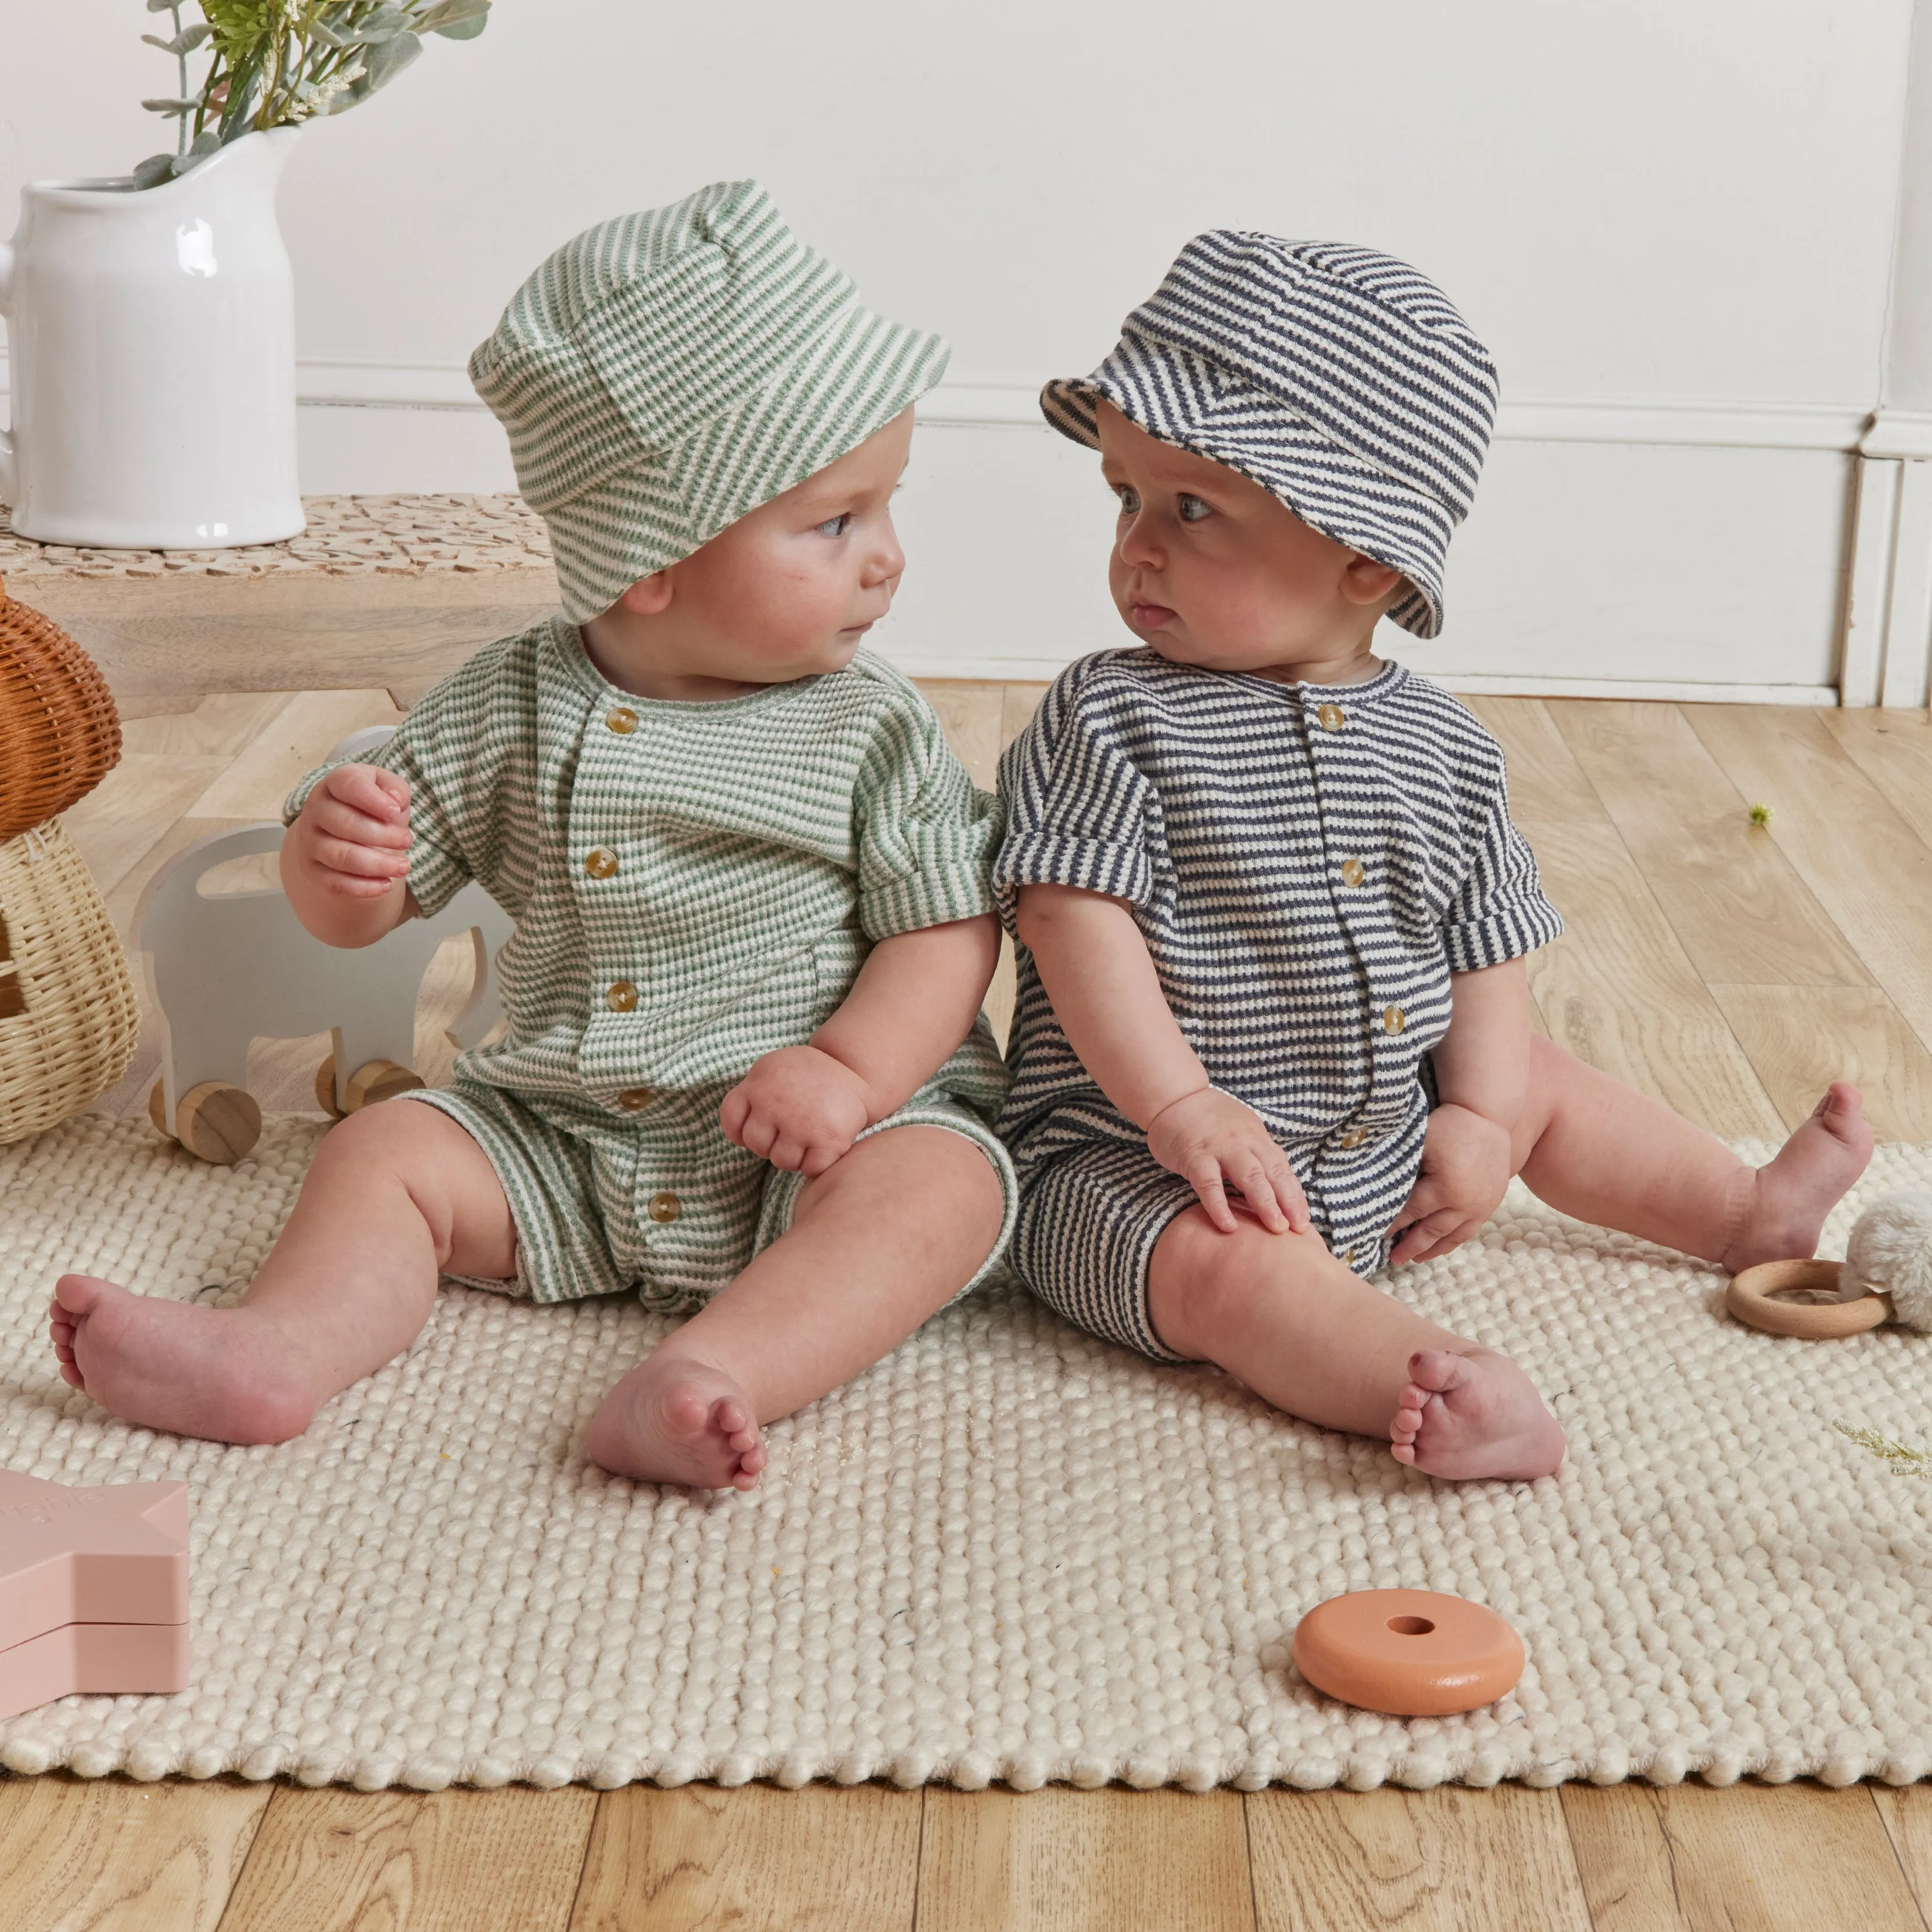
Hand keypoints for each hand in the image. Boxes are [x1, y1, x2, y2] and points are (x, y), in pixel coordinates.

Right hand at [287, 763, 412, 900]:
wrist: (338, 832)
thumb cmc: (369, 807)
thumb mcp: (385, 788)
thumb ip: (395, 788)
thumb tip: (396, 801)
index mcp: (334, 784)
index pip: (347, 784)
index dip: (372, 798)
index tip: (395, 812)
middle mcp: (317, 810)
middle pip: (346, 824)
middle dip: (383, 835)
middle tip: (408, 840)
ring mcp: (311, 841)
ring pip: (342, 856)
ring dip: (377, 864)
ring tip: (404, 867)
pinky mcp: (315, 869)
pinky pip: (336, 883)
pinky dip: (364, 887)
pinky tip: (386, 884)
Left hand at [721, 1046, 873, 1176]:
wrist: (854, 1067)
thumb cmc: (809, 1073)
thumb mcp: (772, 1068)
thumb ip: (752, 1093)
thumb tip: (740, 1135)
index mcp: (758, 1085)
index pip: (731, 1123)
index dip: (742, 1131)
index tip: (763, 1125)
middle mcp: (775, 1104)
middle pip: (756, 1145)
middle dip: (772, 1143)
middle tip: (791, 1129)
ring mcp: (801, 1124)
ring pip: (782, 1162)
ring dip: (795, 1155)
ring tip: (808, 1136)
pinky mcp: (829, 1139)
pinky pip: (811, 1169)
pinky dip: (816, 1164)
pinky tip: (823, 1147)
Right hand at [1146, 1086, 1308, 1234]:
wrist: (1174, 1096)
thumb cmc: (1207, 1119)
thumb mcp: (1240, 1130)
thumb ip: (1255, 1153)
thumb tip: (1275, 1184)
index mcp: (1256, 1137)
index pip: (1282, 1169)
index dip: (1295, 1195)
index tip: (1303, 1220)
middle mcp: (1244, 1141)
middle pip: (1273, 1172)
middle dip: (1289, 1201)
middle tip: (1298, 1228)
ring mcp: (1220, 1148)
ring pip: (1250, 1176)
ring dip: (1266, 1202)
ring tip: (1276, 1227)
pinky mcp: (1195, 1156)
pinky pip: (1210, 1184)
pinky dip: (1220, 1206)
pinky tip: (1228, 1226)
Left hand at [1388, 1103, 1513, 1263]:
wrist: (1486, 1115)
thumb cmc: (1448, 1125)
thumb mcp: (1418, 1143)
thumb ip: (1400, 1168)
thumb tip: (1371, 1188)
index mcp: (1445, 1188)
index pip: (1412, 1212)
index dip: (1393, 1224)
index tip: (1378, 1236)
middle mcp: (1466, 1202)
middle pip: (1433, 1231)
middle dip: (1412, 1246)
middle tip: (1395, 1260)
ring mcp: (1483, 1205)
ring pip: (1455, 1235)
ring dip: (1435, 1249)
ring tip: (1417, 1259)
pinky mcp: (1493, 1201)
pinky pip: (1472, 1228)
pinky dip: (1454, 1238)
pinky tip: (1443, 1243)